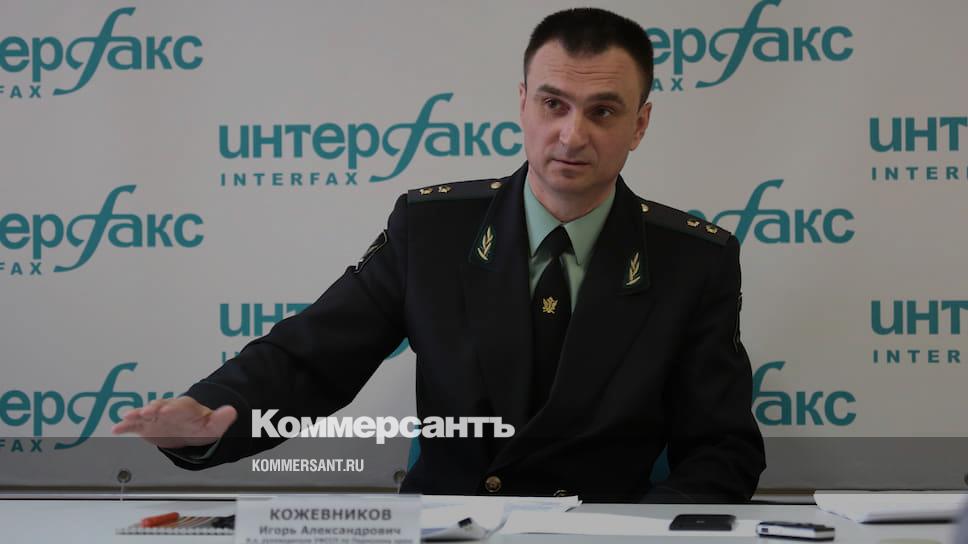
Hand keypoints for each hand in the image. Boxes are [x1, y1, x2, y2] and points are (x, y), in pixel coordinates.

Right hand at [111, 396, 236, 448]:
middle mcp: (168, 409)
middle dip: (152, 409)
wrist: (189, 430)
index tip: (166, 410)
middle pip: (159, 406)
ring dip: (136, 415)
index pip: (179, 406)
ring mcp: (155, 417)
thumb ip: (222, 418)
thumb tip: (232, 411)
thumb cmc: (200, 425)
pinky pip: (134, 425)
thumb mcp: (214, 425)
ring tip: (128, 417)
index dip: (172, 408)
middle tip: (145, 412)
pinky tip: (116, 428)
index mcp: (185, 408)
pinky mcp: (146, 426)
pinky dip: (125, 426)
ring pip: (144, 414)